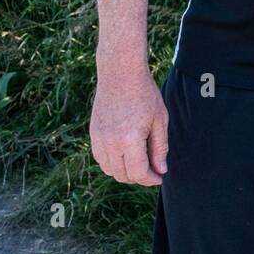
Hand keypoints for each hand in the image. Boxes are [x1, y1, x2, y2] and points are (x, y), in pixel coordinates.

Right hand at [90, 67, 168, 185]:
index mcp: (129, 140)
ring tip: (140, 164)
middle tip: (153, 171)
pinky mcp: (93, 134)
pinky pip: (101, 159)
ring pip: (110, 170)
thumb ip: (160, 148)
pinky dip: (113, 164)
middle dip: (139, 178)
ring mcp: (99, 139)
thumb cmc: (144, 94)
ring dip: (125, 172)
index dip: (150, 179)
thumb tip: (161, 170)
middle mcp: (111, 143)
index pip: (138, 173)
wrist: (120, 75)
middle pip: (123, 175)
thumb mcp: (160, 120)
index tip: (159, 177)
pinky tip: (126, 155)